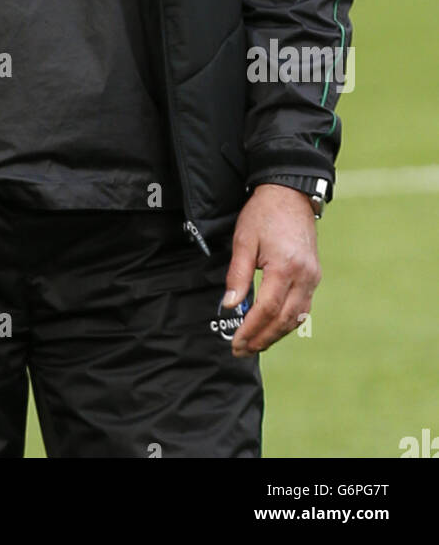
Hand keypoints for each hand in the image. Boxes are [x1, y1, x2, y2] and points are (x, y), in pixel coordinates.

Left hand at [222, 184, 320, 356]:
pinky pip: (302, 307)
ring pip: (296, 318)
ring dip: (275, 334)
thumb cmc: (264, 214)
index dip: (251, 329)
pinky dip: (287, 322)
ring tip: (255, 344)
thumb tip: (230, 306)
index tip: (236, 342)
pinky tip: (272, 327)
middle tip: (242, 350)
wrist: (290, 194)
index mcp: (285, 267)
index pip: (267, 309)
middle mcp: (304, 276)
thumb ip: (238, 275)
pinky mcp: (314, 275)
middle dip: (263, 338)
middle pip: (284, 320)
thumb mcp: (244, 240)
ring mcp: (313, 277)